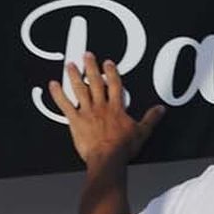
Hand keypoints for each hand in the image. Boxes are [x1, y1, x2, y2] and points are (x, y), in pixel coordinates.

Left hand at [49, 52, 163, 166]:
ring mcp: (87, 112)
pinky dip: (58, 94)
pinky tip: (53, 85)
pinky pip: (65, 105)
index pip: (114, 84)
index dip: (111, 72)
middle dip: (91, 67)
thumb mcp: (142, 132)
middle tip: (86, 56)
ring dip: (74, 76)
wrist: (107, 158)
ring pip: (79, 90)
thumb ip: (150, 118)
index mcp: (116, 108)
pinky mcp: (75, 121)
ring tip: (69, 65)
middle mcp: (101, 106)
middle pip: (95, 82)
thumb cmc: (122, 147)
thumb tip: (160, 109)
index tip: (107, 63)